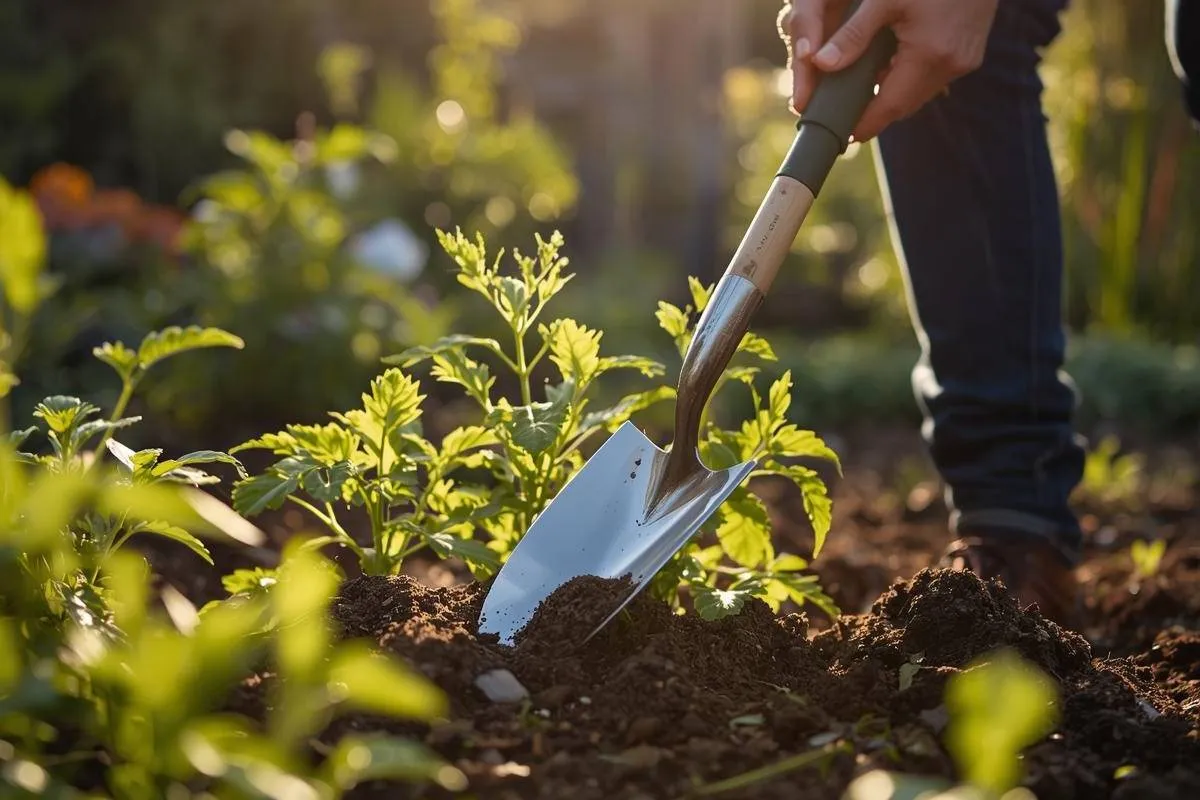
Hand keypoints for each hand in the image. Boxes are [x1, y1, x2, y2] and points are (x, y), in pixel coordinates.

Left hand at [778, 0, 998, 140]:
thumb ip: (854, 34)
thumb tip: (821, 64)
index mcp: (930, 55)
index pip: (891, 106)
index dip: (865, 124)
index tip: (841, 137)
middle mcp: (952, 65)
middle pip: (907, 105)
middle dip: (877, 113)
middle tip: (846, 116)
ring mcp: (965, 61)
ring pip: (921, 93)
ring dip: (895, 95)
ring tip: (864, 93)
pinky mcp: (970, 52)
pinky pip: (935, 77)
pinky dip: (911, 78)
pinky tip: (892, 67)